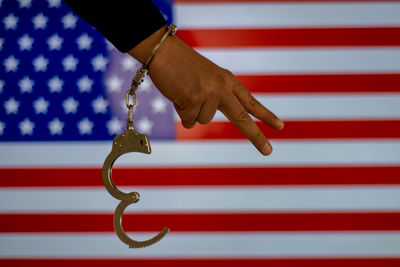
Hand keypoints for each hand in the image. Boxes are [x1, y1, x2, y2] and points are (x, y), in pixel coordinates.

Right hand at [129, 26, 283, 154]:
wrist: (164, 50)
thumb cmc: (182, 63)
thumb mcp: (207, 76)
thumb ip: (215, 96)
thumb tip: (202, 121)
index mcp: (228, 81)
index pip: (249, 101)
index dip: (265, 114)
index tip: (280, 127)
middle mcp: (222, 88)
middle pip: (242, 118)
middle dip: (256, 136)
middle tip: (268, 152)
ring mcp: (209, 94)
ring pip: (203, 121)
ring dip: (192, 111)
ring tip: (184, 91)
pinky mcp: (193, 100)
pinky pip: (188, 121)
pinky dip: (181, 112)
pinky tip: (178, 95)